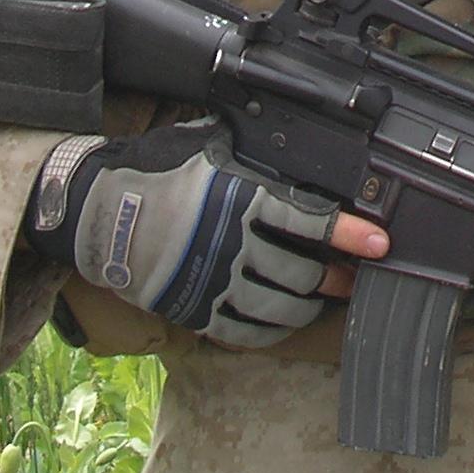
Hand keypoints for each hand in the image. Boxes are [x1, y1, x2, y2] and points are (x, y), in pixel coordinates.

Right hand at [26, 119, 388, 348]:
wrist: (94, 212)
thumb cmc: (153, 170)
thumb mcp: (206, 147)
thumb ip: (249, 152)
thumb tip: (290, 140)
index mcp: (239, 200)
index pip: (310, 219)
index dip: (350, 233)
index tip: (379, 242)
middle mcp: (231, 244)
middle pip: (302, 272)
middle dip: (334, 276)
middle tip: (349, 276)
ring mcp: (212, 282)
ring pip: (279, 306)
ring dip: (308, 305)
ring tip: (320, 298)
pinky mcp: (193, 310)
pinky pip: (246, 332)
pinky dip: (272, 329)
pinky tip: (281, 321)